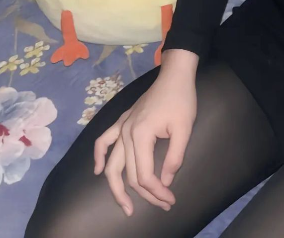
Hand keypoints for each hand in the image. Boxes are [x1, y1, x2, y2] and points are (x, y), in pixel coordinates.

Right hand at [93, 67, 196, 216]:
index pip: (144, 175)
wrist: (174, 76)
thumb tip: (165, 182)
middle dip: (146, 195)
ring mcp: (121, 126)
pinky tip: (98, 171)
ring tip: (126, 207)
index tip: (170, 199)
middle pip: (130, 174)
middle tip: (162, 205)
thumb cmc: (181, 100)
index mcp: (141, 135)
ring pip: (113, 165)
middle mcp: (126, 133)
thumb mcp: (184, 129)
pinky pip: (104, 141)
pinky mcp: (122, 122)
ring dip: (117, 188)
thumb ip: (174, 157)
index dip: (157, 191)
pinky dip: (99, 156)